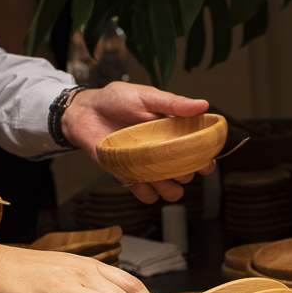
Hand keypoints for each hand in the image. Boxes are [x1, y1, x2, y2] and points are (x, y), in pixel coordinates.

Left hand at [62, 81, 214, 203]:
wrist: (85, 112)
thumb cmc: (116, 100)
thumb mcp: (146, 96)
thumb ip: (173, 104)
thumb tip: (203, 105)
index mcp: (174, 134)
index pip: (199, 153)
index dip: (205, 160)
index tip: (204, 161)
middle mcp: (164, 153)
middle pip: (187, 175)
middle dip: (185, 174)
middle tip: (174, 162)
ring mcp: (148, 167)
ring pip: (170, 191)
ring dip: (169, 188)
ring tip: (158, 174)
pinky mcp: (130, 176)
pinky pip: (146, 195)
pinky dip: (146, 192)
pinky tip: (139, 179)